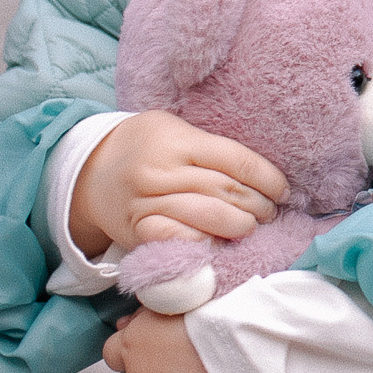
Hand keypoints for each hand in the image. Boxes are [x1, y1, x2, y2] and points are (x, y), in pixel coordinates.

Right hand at [71, 111, 285, 257]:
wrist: (88, 171)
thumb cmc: (145, 146)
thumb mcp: (174, 129)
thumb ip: (210, 147)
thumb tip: (261, 173)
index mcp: (178, 141)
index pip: (238, 162)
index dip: (269, 180)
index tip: (284, 191)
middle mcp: (162, 171)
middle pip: (227, 191)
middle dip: (260, 206)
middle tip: (272, 212)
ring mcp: (148, 202)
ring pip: (208, 217)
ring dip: (240, 226)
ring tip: (252, 226)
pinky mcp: (138, 229)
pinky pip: (178, 240)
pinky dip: (205, 243)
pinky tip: (219, 242)